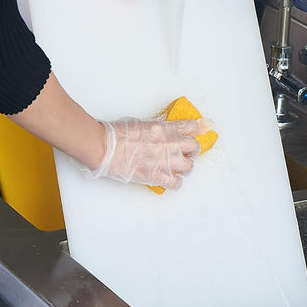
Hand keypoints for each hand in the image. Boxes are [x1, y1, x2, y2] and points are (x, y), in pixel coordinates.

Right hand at [76, 118, 203, 189]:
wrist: (105, 147)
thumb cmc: (115, 134)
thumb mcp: (140, 123)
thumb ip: (155, 128)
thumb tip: (161, 132)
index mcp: (163, 128)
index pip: (190, 127)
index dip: (198, 128)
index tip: (202, 129)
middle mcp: (168, 144)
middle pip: (193, 147)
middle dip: (191, 150)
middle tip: (186, 152)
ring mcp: (164, 161)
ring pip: (189, 166)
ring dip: (185, 167)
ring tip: (178, 167)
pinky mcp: (157, 176)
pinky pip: (176, 183)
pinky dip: (176, 183)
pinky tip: (172, 181)